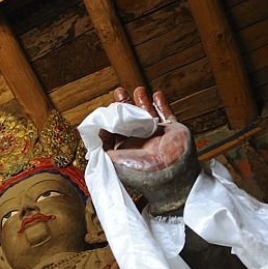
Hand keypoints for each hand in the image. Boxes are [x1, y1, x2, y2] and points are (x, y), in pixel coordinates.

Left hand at [101, 87, 198, 214]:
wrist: (170, 178)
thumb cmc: (141, 175)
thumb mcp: (115, 163)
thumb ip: (103, 150)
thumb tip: (95, 135)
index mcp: (127, 150)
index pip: (115, 131)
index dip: (110, 120)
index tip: (105, 110)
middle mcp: (141, 142)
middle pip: (130, 120)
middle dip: (124, 105)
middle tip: (118, 93)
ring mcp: (157, 136)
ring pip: (147, 115)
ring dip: (141, 102)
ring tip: (137, 89)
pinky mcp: (172, 130)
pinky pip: (167, 114)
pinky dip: (161, 104)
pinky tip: (155, 94)